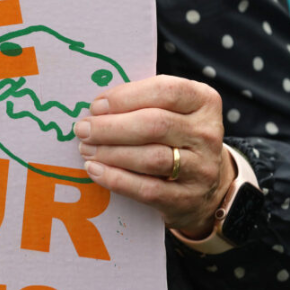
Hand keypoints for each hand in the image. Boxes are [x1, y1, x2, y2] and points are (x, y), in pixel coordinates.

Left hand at [74, 75, 235, 237]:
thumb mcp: (169, 113)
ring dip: (110, 153)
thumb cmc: (173, 139)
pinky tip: (95, 170)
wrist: (202, 187)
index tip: (96, 106)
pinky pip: (147, 189)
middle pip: (154, 125)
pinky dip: (116, 179)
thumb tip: (96, 109)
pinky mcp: (187, 198)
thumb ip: (140, 105)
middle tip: (83, 130)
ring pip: (151, 158)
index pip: (165, 90)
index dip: (125, 97)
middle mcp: (206, 133)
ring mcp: (201, 168)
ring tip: (86, 149)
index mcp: (203, 101)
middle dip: (111, 127)